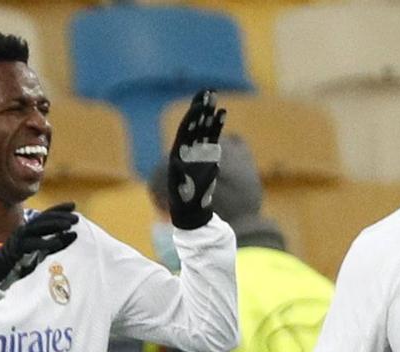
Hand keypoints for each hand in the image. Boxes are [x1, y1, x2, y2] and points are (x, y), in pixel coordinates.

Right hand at [0, 203, 77, 289]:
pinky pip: (31, 244)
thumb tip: (74, 234)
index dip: (59, 209)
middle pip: (43, 219)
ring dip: (53, 225)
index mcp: (30, 228)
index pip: (46, 215)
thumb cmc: (23, 260)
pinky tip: (57, 241)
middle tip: (75, 218)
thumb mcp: (43, 250)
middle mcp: (24, 230)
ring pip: (37, 227)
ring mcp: (19, 238)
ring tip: (68, 226)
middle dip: (59, 216)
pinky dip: (45, 242)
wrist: (1, 273)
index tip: (73, 205)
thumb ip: (57, 243)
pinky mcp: (16, 249)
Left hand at [167, 89, 226, 229]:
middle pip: (194, 125)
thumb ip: (187, 173)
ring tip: (213, 95)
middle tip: (207, 92)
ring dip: (208, 112)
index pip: (185, 131)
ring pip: (203, 128)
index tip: (199, 105)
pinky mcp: (207, 156)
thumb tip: (190, 163)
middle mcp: (187, 150)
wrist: (191, 211)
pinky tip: (221, 112)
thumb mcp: (183, 188)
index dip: (192, 118)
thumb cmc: (186, 202)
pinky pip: (212, 137)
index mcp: (178, 155)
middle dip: (200, 109)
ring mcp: (197, 152)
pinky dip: (217, 125)